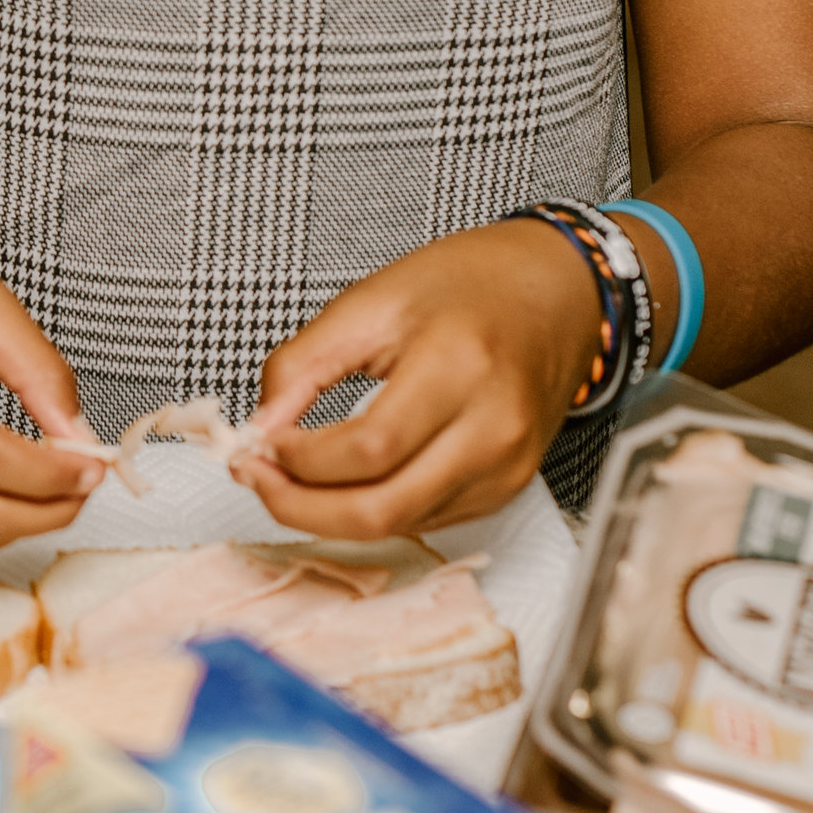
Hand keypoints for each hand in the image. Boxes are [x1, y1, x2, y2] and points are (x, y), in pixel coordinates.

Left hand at [229, 219, 596, 540]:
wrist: (556, 294)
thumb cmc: (470, 287)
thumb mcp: (371, 300)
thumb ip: (304, 364)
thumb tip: (260, 425)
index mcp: (460, 366)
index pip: (367, 449)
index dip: (299, 460)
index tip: (257, 444)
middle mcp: (493, 428)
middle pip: (382, 510)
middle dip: (301, 507)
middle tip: (256, 477)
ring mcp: (505, 467)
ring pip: (398, 525)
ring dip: (328, 515)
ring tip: (289, 476)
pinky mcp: (506, 488)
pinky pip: (423, 520)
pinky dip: (372, 509)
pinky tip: (343, 481)